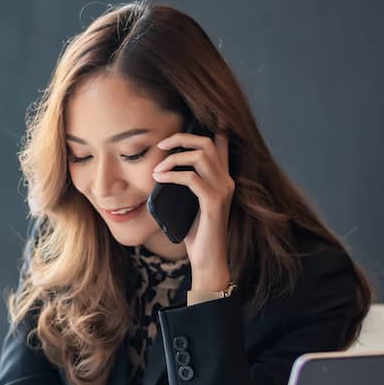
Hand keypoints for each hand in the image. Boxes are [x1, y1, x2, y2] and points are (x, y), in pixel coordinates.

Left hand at [152, 131, 234, 291]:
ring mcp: (223, 190)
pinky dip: (172, 175)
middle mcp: (227, 180)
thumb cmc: (196, 232)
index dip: (205, 126)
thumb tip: (160, 167)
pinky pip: (192, 179)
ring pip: (199, 156)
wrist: (207, 259)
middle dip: (180, 139)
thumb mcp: (188, 202)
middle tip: (160, 146)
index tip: (183, 125)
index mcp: (222, 178)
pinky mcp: (214, 203)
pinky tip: (159, 178)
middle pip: (206, 142)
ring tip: (157, 169)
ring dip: (173, 158)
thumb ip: (184, 183)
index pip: (220, 142)